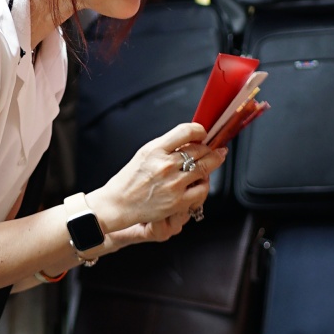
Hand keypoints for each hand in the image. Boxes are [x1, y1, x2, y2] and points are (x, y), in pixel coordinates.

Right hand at [92, 122, 223, 235]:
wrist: (120, 203)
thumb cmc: (131, 178)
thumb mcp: (145, 152)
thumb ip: (168, 145)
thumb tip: (191, 139)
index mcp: (156, 149)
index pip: (186, 132)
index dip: (200, 130)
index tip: (203, 134)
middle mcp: (165, 165)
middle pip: (200, 150)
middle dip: (210, 149)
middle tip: (214, 149)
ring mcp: (173, 184)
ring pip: (205, 168)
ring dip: (213, 163)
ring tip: (213, 161)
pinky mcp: (178, 202)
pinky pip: (202, 190)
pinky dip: (205, 184)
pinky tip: (201, 182)